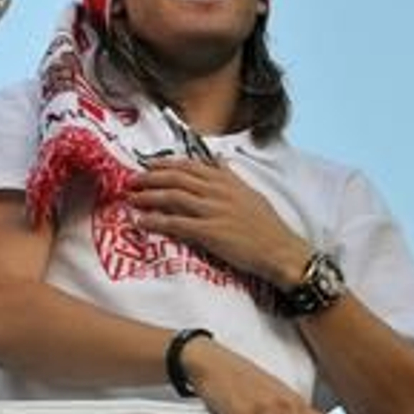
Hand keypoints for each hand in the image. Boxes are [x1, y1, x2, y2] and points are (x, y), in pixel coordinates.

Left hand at [129, 158, 312, 286]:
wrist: (282, 251)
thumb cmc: (268, 227)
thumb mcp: (251, 193)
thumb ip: (231, 177)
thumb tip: (218, 162)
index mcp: (228, 181)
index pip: (190, 165)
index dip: (165, 164)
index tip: (148, 165)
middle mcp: (218, 191)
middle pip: (176, 178)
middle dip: (150, 177)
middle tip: (131, 180)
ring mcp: (213, 210)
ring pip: (172, 197)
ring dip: (147, 196)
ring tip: (131, 198)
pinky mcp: (210, 232)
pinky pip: (176, 223)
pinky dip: (155, 221)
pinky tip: (140, 222)